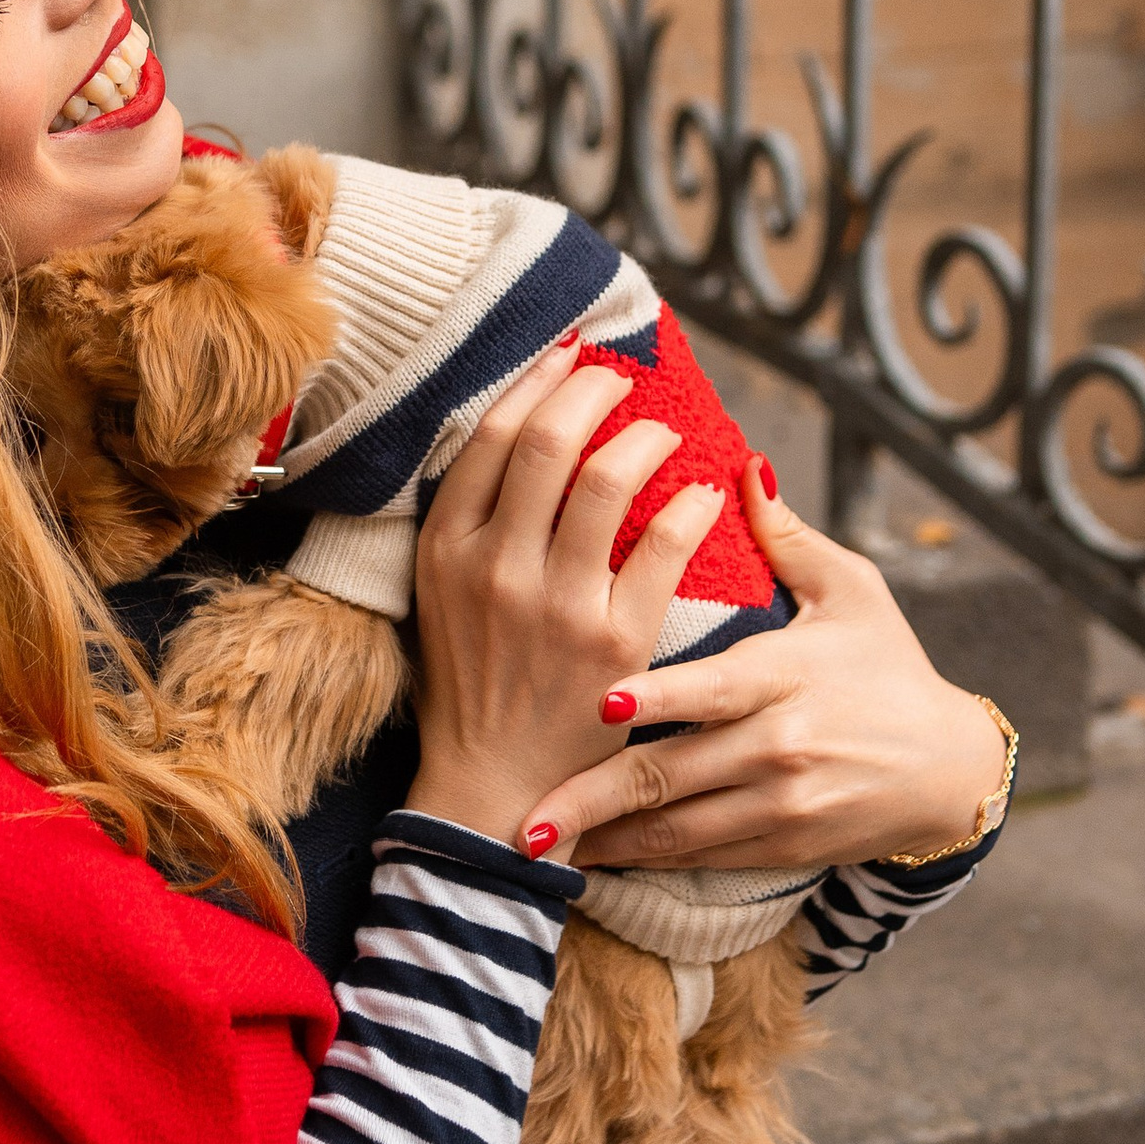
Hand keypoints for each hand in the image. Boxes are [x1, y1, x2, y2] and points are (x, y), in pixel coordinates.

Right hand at [405, 343, 727, 850]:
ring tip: (665, 433)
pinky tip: (703, 497)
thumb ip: (471, 520)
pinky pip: (664, 549)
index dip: (540, 379)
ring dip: (647, 438)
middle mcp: (496, 566)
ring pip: (607, 480)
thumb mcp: (440, 594)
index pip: (495, 434)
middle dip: (596, 389)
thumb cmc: (471, 683)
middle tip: (624, 378)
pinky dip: (690, 508)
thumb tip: (517, 431)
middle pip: (550, 438)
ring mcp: (556, 604)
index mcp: (447, 547)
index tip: (572, 355)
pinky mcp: (615, 642)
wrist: (493, 788)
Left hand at [532, 462, 1004, 876]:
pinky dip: (643, 857)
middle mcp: (779, 745)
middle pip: (674, 773)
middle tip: (524, 811)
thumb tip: (742, 464)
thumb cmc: (889, 666)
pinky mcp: (780, 845)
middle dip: (595, 796)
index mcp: (787, 674)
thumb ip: (788, 537)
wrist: (947, 768)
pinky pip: (698, 856)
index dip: (655, 698)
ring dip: (604, 837)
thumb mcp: (853, 593)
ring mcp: (779, 804)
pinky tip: (593, 857)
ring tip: (536, 840)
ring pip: (677, 828)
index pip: (713, 687)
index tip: (596, 702)